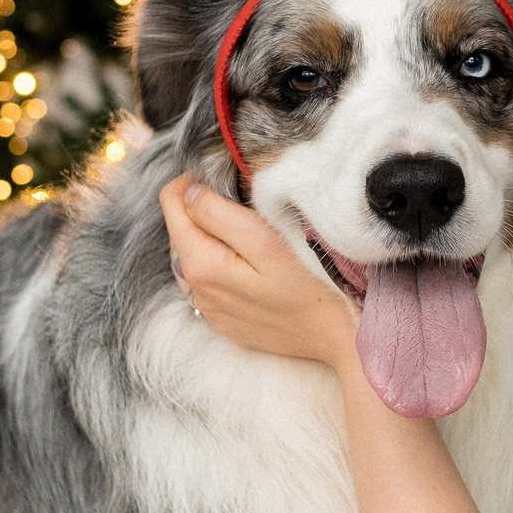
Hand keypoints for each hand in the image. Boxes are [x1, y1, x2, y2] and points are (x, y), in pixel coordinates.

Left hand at [159, 176, 359, 372]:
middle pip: (179, 229)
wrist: (340, 335)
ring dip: (208, 235)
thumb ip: (219, 214)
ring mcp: (210, 309)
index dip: (193, 181)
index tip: (223, 177)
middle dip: (199, 207)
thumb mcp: (267, 240)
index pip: (171, 203)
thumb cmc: (312, 285)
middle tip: (240, 198)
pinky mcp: (225, 320)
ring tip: (244, 227)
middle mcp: (197, 290)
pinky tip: (248, 262)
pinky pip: (207, 281)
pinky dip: (218, 262)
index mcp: (201, 264)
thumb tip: (190, 193)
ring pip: (190, 255)